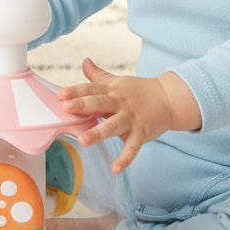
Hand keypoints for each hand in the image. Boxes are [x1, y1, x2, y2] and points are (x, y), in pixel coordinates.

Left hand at [59, 58, 198, 172]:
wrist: (169, 98)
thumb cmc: (139, 91)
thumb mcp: (118, 81)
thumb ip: (99, 75)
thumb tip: (85, 61)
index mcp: (112, 90)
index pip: (91, 89)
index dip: (76, 91)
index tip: (60, 95)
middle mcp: (120, 103)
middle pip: (100, 103)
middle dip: (83, 105)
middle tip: (66, 109)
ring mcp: (131, 118)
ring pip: (113, 126)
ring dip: (98, 132)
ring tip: (83, 140)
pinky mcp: (142, 133)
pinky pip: (132, 147)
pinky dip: (125, 158)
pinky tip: (115, 168)